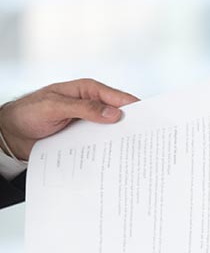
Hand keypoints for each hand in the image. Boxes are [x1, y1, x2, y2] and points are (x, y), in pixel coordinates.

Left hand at [0, 79, 137, 160]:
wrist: (12, 133)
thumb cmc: (28, 113)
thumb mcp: (54, 107)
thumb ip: (83, 108)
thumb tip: (114, 114)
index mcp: (87, 91)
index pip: (119, 98)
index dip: (137, 109)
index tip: (152, 121)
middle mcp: (92, 106)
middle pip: (120, 116)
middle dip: (134, 128)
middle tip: (149, 142)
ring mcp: (90, 123)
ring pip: (113, 133)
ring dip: (122, 143)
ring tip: (138, 155)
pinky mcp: (85, 139)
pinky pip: (102, 145)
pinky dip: (110, 151)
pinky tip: (118, 161)